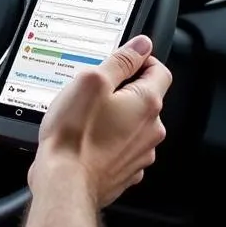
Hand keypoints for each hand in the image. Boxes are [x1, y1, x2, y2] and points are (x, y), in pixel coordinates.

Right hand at [28, 35, 171, 208]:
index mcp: (146, 103)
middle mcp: (151, 129)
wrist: (65, 181)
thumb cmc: (75, 133)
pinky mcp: (127, 170)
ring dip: (116, 116)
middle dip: (123, 90)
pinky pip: (123, 146)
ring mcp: (141, 153)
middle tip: (93, 91)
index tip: (121, 61)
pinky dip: (110, 139)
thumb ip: (120, 60)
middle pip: (146, 97)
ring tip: (86, 117)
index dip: (141, 60)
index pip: (160, 70)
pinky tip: (88, 138)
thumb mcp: (92, 81)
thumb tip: (141, 45)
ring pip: (134, 123)